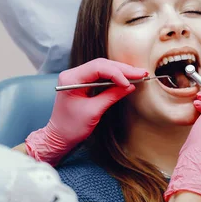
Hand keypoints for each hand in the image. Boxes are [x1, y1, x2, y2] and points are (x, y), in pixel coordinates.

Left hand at [25, 58, 146, 165]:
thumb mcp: (93, 111)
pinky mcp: (82, 82)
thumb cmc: (71, 127)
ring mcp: (77, 77)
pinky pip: (100, 75)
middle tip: (141, 73)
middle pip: (101, 65)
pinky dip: (114, 77)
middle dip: (122, 69)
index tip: (130, 82)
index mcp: (71, 79)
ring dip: (120, 71)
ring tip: (137, 74)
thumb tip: (129, 86)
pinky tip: (126, 78)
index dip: (116, 73)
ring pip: (102, 68)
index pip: (97, 68)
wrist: (59, 137)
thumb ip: (111, 95)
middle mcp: (72, 74)